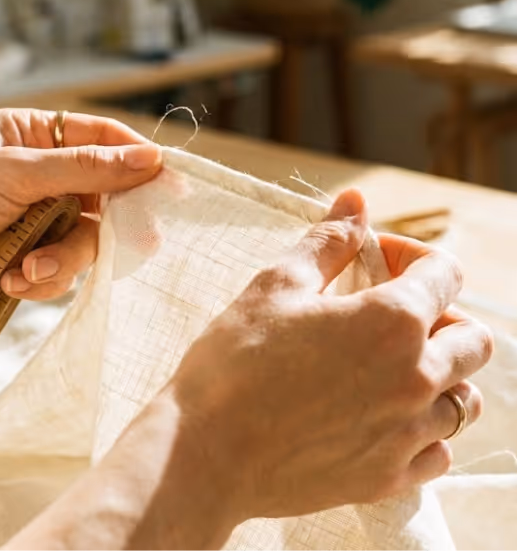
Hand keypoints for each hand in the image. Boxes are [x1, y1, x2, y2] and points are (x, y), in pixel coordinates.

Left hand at [0, 108, 161, 317]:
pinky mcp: (23, 259)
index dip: (137, 160)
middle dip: (107, 225)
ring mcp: (32, 220)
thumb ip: (85, 168)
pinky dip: (41, 280)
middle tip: (138, 243)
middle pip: (102, 197)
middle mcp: (37, 176)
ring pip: (84, 241)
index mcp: (31, 136)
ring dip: (62, 260)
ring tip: (27, 270)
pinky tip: (10, 281)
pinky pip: (59, 272)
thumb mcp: (15, 173)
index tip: (171, 182)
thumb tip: (151, 160)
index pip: (101, 139)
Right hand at [165, 188, 492, 523]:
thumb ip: (328, 240)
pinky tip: (383, 418)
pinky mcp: (389, 477)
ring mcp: (407, 433)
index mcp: (392, 320)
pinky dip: (424, 429)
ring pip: (464, 400)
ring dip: (440, 375)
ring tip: (391, 368)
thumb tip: (356, 202)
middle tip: (388, 315)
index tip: (376, 259)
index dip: (412, 254)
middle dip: (441, 315)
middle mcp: (416, 377)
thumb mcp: (277, 285)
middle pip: (473, 339)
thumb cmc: (234, 361)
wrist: (205, 452)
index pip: (446, 272)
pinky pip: (439, 451)